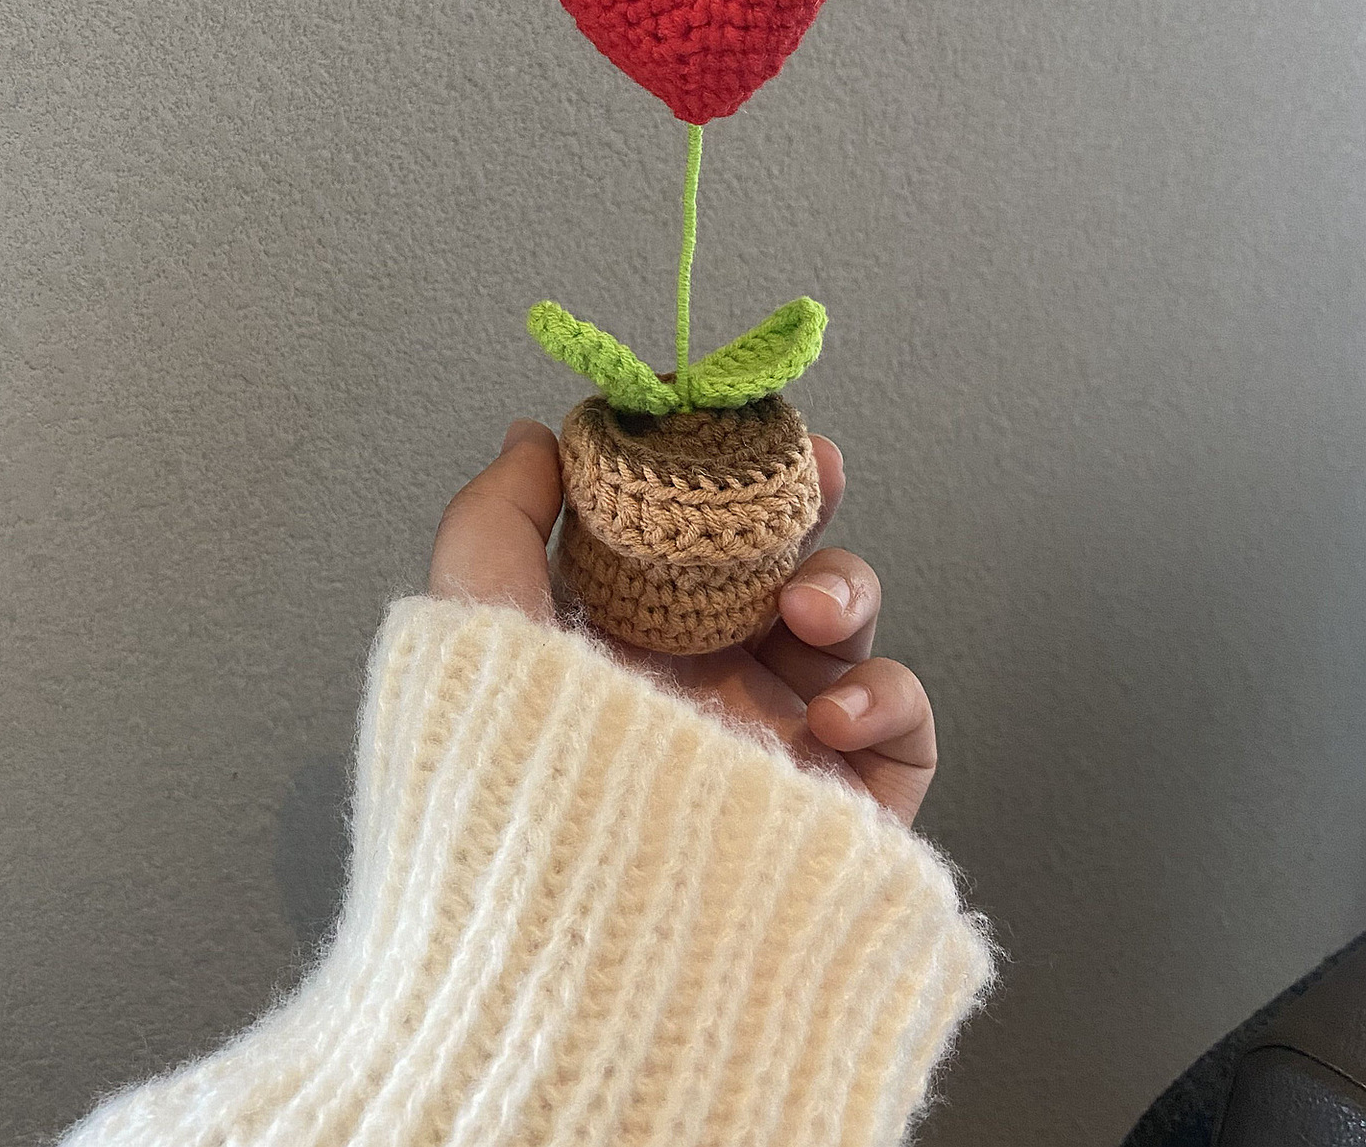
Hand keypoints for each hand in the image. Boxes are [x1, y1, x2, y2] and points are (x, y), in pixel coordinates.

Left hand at [428, 419, 937, 825]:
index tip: (739, 421)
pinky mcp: (843, 809)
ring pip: (847, 634)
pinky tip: (830, 714)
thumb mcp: (474, 621)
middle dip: (808, 510)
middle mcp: (708, 691)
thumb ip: (499, 513)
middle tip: (819, 470)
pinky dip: (887, 698)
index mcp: (629, 646)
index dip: (725, 474)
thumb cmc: (509, 779)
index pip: (693, 541)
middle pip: (780, 568)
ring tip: (806, 606)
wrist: (570, 952)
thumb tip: (536, 432)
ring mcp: (779, 748)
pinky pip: (900, 732)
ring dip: (844, 590)